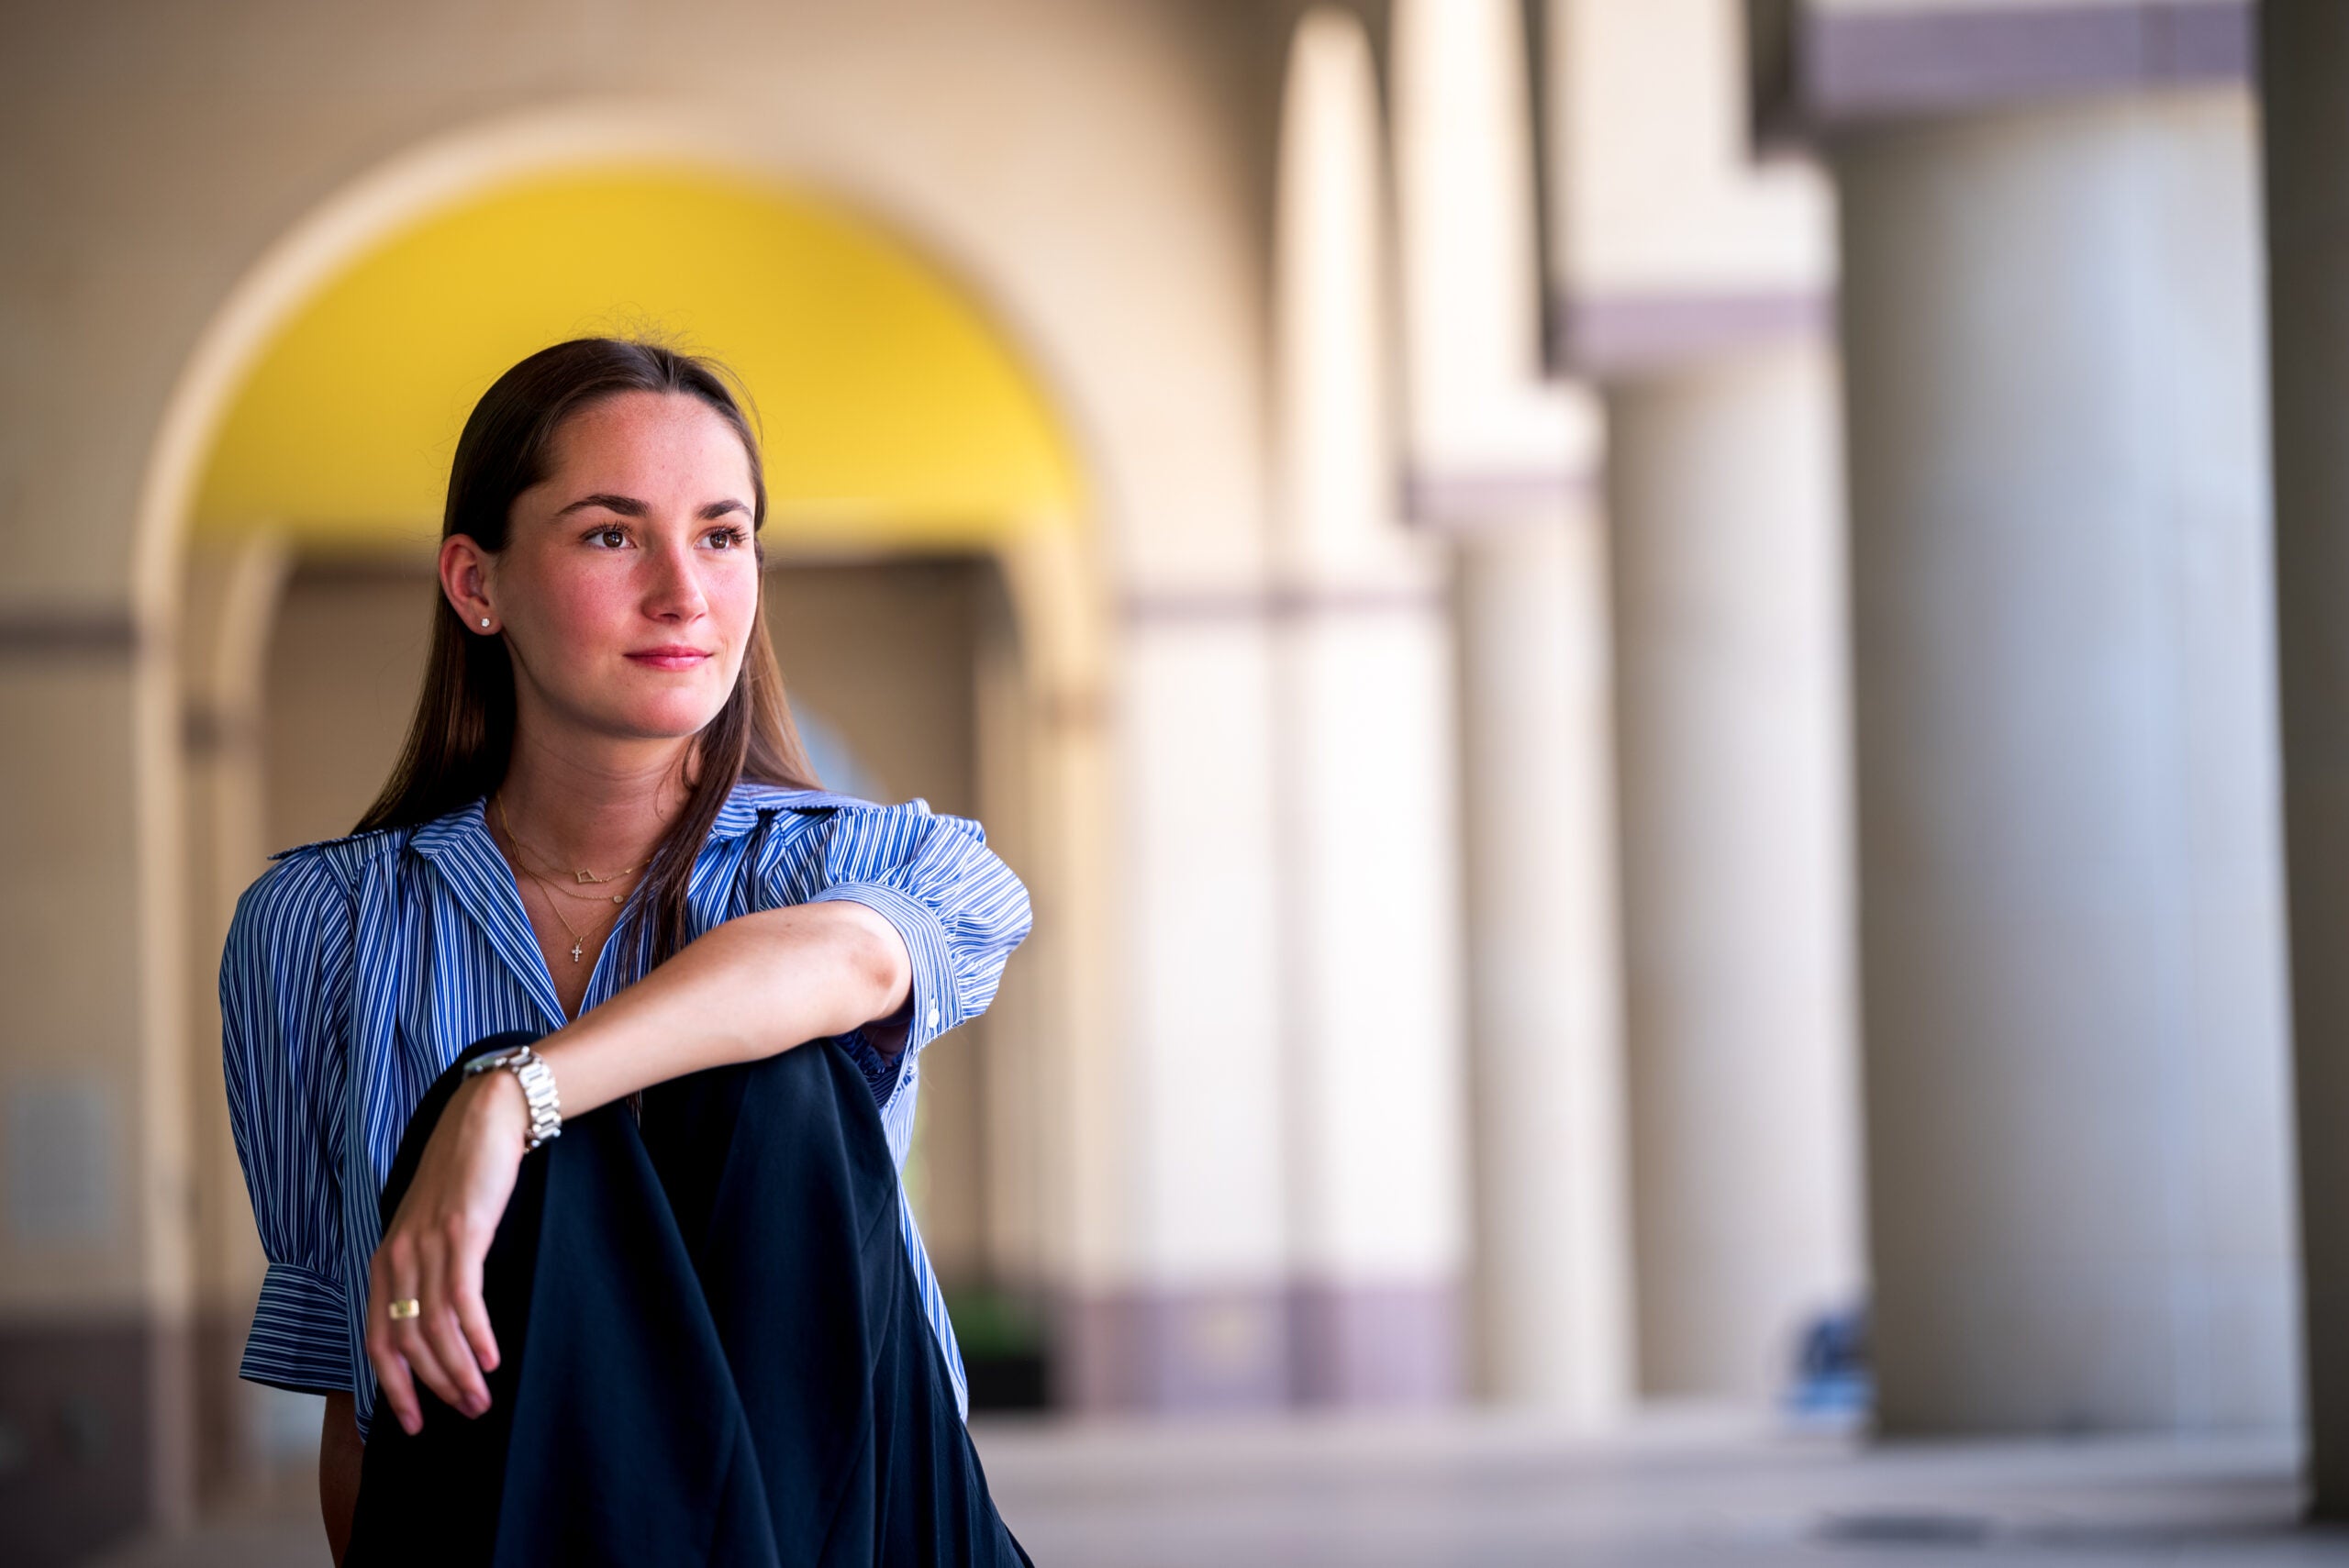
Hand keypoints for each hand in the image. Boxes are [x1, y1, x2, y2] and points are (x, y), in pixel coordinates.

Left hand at [363, 1071, 529, 1433]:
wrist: (484, 1121)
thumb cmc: (464, 1178)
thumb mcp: (433, 1229)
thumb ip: (426, 1270)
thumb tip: (438, 1324)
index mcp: (384, 1262)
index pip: (377, 1341)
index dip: (394, 1388)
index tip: (415, 1423)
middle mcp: (397, 1258)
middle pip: (407, 1342)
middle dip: (435, 1387)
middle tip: (468, 1413)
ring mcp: (427, 1246)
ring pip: (435, 1327)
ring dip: (459, 1371)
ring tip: (483, 1397)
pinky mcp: (461, 1233)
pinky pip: (462, 1298)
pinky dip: (475, 1335)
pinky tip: (491, 1358)